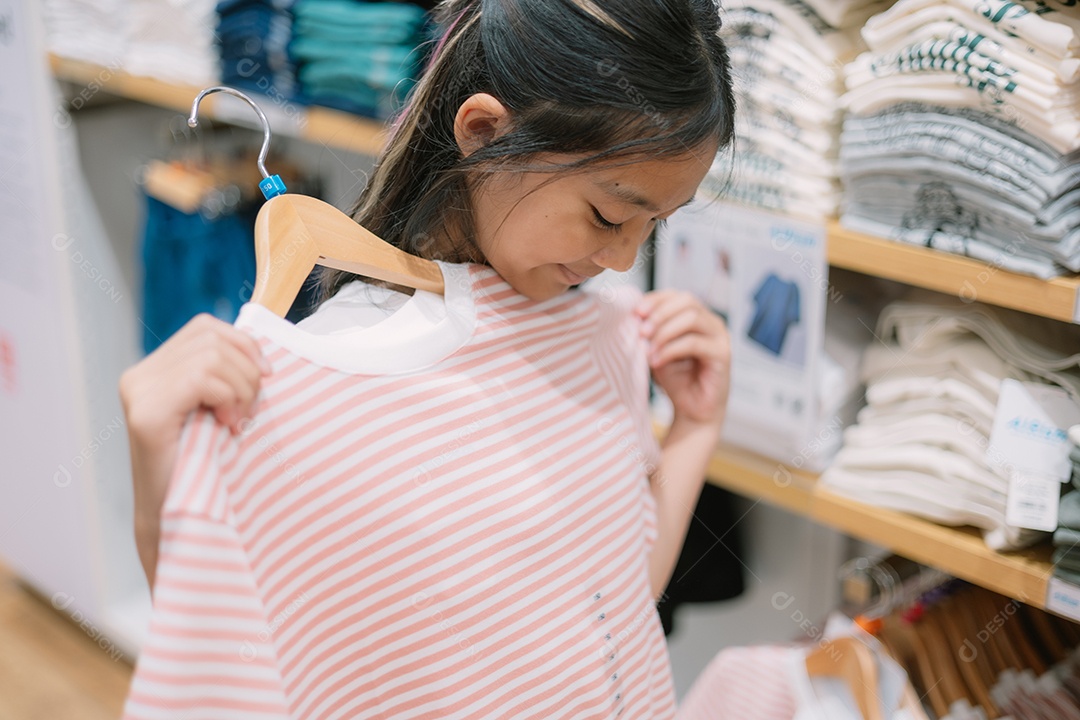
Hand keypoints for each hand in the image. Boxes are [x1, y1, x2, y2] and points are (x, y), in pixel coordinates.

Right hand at [118, 314, 269, 584]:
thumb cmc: (209, 466)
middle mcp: (138, 376)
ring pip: (210, 356)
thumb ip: (226, 375)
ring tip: (238, 422)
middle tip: (250, 410)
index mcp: (154, 370)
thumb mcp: (220, 409)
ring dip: (240, 388)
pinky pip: (201, 379)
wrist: (182, 519)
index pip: (205, 328)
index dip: (243, 344)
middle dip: (246, 371)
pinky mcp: (145, 414)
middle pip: (211, 338)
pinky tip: (228, 427)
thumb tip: (261, 348)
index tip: (266, 376)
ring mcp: (137, 392)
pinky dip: (227, 398)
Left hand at [635, 290, 729, 432]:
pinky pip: (694, 343)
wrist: (691, 410)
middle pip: (687, 301)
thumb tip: (634, 315)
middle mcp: (711, 322)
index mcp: (696, 316)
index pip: (676, 295)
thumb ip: (650, 331)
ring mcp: (720, 336)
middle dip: (660, 313)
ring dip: (664, 331)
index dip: (655, 300)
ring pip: (692, 318)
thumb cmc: (676, 379)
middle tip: (641, 331)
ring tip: (648, 349)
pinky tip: (657, 361)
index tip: (635, 312)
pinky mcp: (723, 354)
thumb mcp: (657, 349)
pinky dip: (671, 350)